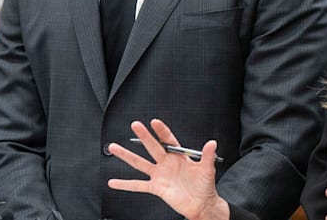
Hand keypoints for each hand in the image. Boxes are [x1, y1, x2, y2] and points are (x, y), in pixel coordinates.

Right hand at [107, 119, 228, 219]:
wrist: (201, 205)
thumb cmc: (205, 186)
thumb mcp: (208, 170)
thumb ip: (208, 156)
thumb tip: (212, 143)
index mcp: (179, 156)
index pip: (168, 140)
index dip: (161, 131)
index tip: (154, 122)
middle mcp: (166, 163)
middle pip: (152, 147)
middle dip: (144, 136)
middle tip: (135, 124)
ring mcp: (159, 175)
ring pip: (140, 163)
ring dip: (127, 156)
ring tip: (113, 147)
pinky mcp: (156, 188)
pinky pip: (138, 185)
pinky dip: (125, 184)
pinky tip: (113, 182)